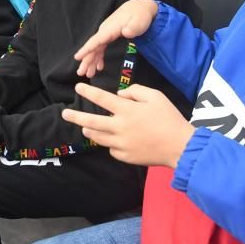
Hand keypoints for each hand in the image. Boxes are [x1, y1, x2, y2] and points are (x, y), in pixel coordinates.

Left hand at [62, 83, 194, 167]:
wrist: (180, 147)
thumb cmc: (169, 118)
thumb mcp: (156, 96)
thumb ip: (135, 91)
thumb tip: (119, 96)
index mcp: (127, 110)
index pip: (101, 98)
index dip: (88, 91)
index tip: (77, 87)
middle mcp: (120, 127)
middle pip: (91, 121)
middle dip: (75, 117)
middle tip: (64, 114)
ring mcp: (121, 144)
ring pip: (98, 137)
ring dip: (90, 130)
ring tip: (85, 126)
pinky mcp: (125, 157)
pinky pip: (112, 149)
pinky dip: (111, 143)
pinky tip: (115, 140)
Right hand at [74, 0, 157, 76]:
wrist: (140, 7)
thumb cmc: (140, 14)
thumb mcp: (139, 21)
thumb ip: (133, 28)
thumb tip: (126, 32)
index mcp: (110, 29)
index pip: (96, 40)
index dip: (87, 49)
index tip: (77, 57)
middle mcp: (105, 31)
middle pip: (93, 47)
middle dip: (86, 60)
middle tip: (81, 73)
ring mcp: (107, 33)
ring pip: (96, 49)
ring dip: (91, 61)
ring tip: (88, 74)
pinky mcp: (110, 35)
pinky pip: (101, 48)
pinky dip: (99, 57)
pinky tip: (99, 66)